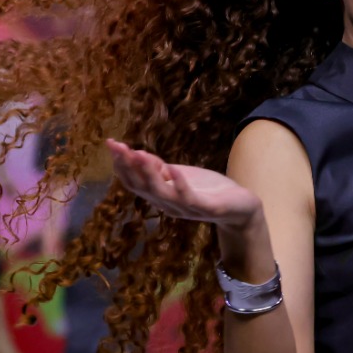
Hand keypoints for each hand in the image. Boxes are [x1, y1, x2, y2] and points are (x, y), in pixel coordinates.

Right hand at [105, 139, 261, 225]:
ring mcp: (185, 208)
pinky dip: (179, 182)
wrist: (241, 207)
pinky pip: (188, 197)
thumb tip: (138, 154)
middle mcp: (168, 205)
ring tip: (138, 154)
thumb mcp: (180, 175)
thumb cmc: (209, 190)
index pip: (134, 182)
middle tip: (117, 146)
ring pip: (160, 193)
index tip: (111, 144)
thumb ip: (160, 169)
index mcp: (161, 196)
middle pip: (141, 187)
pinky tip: (173, 168)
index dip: (121, 164)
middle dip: (127, 166)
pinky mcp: (205, 208)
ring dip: (148, 173)